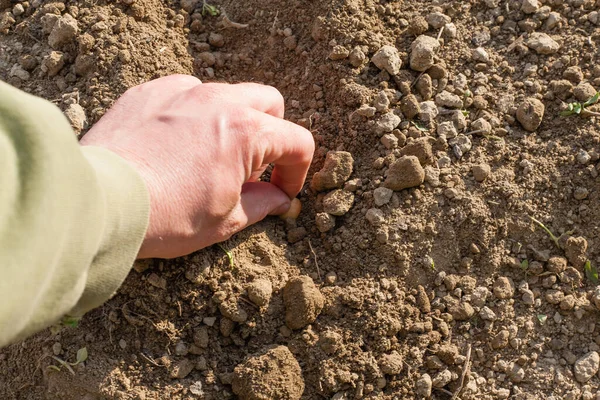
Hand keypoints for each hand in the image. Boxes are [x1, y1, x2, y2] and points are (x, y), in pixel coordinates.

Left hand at [80, 75, 313, 258]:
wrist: (102, 203)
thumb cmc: (167, 214)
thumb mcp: (225, 220)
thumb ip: (262, 204)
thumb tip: (279, 199)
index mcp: (247, 132)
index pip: (298, 141)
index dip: (297, 171)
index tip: (281, 192)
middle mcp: (220, 100)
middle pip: (269, 103)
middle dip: (273, 134)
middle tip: (253, 168)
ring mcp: (183, 90)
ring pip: (228, 94)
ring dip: (233, 121)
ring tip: (211, 156)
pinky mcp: (151, 91)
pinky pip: (187, 92)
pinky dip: (193, 114)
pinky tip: (176, 145)